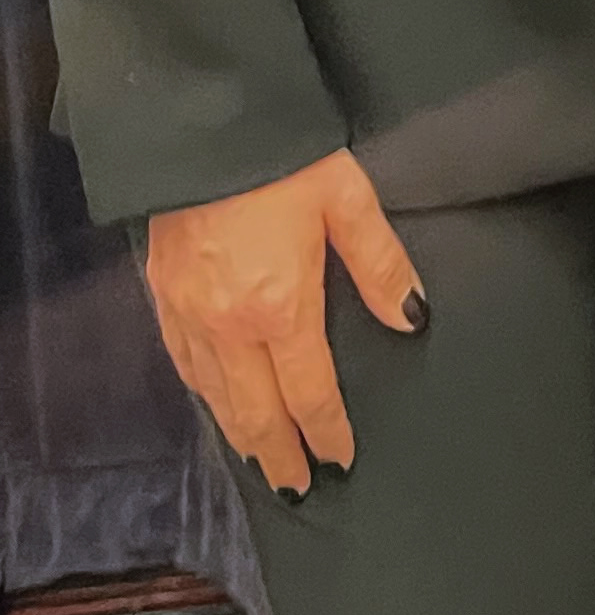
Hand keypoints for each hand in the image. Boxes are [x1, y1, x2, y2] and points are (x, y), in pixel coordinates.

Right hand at [145, 149, 424, 496]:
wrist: (203, 125)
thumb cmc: (285, 159)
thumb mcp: (348, 200)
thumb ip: (380, 264)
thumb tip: (412, 317)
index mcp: (280, 307)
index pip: (309, 391)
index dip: (327, 430)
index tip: (342, 459)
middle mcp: (229, 326)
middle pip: (256, 411)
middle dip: (279, 454)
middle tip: (297, 489)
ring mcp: (189, 314)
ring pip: (214, 396)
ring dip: (239, 433)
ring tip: (261, 458)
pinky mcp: (162, 295)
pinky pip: (182, 363)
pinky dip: (202, 394)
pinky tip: (213, 401)